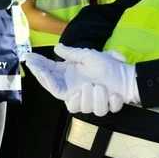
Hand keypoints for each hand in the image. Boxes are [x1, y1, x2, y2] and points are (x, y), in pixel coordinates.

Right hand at [22, 45, 136, 114]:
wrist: (128, 76)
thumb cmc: (109, 65)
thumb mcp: (89, 56)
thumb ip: (73, 54)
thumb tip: (57, 47)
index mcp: (70, 76)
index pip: (50, 74)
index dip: (39, 68)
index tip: (30, 60)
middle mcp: (74, 89)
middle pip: (54, 89)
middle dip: (47, 79)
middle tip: (43, 71)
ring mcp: (87, 99)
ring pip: (76, 106)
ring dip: (88, 96)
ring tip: (97, 85)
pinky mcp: (101, 106)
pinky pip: (97, 110)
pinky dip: (105, 101)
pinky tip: (112, 93)